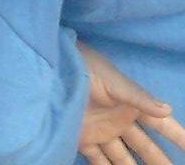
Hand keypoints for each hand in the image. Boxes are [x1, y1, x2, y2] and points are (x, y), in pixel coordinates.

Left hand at [78, 42, 184, 164]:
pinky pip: (99, 160)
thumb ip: (138, 96)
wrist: (50, 70)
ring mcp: (102, 131)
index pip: (160, 124)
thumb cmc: (84, 68)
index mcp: (130, 104)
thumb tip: (168, 109)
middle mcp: (119, 120)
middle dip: (160, 161)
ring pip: (125, 158)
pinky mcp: (84, 138)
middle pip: (145, 147)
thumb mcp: (112, 80)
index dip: (178, 136)